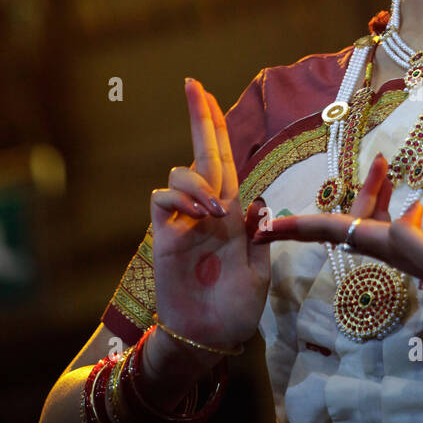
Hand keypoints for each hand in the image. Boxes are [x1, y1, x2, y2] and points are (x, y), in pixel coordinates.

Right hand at [149, 78, 270, 350]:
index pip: (225, 159)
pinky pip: (162, 198)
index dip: (217, 127)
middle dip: (200, 116)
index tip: (209, 94)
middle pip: (203, 152)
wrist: (209, 338)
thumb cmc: (235, 308)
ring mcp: (182, 220)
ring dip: (200, 182)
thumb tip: (255, 202)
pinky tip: (200, 216)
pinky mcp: (163, 235)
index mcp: (232, 212)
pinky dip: (181, 198)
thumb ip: (258, 234)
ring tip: (215, 212)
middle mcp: (207, 209)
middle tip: (192, 84)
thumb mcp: (260, 269)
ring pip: (183, 173)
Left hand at [250, 152, 422, 310]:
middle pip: (347, 216)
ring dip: (372, 187)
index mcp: (384, 247)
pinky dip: (388, 196)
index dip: (296, 228)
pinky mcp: (419, 243)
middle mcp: (386, 247)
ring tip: (384, 162)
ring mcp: (402, 246)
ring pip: (370, 213)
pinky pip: (390, 216)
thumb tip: (396, 222)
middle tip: (373, 160)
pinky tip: (398, 189)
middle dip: (349, 189)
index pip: (330, 230)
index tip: (264, 227)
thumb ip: (415, 241)